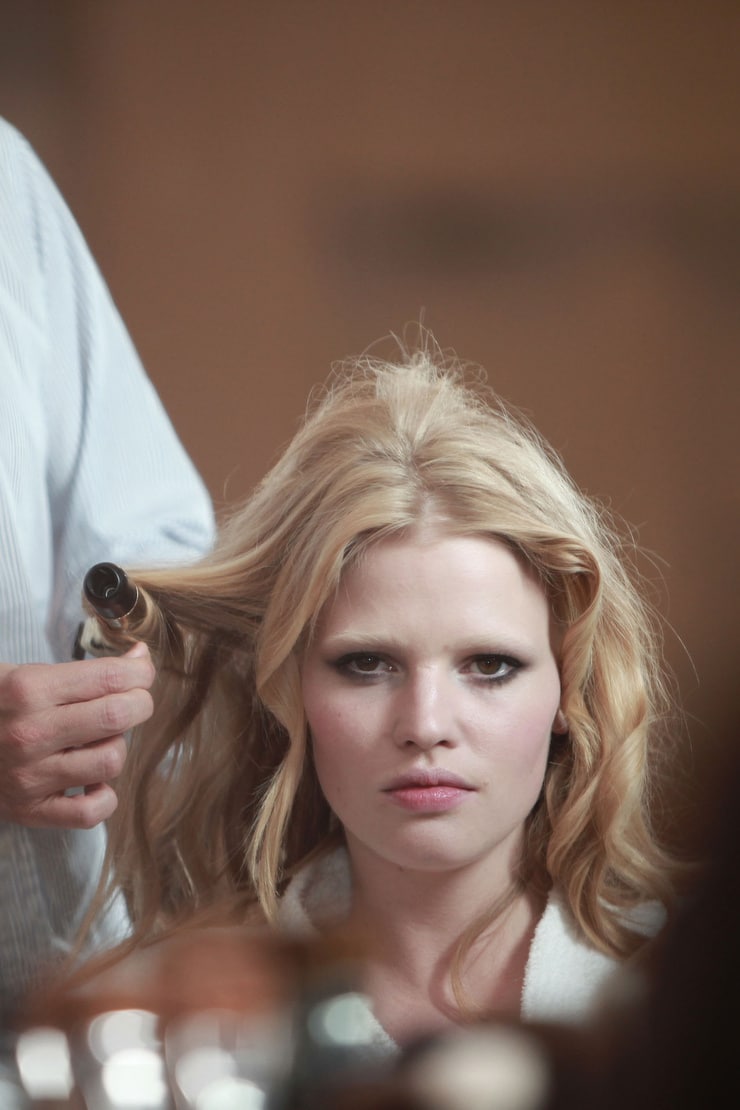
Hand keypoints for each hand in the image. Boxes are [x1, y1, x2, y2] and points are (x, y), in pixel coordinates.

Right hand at [0, 643, 154, 828]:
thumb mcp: (24, 674)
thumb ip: (84, 669)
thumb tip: (140, 658)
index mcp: (29, 689)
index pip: (110, 677)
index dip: (139, 671)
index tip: (141, 671)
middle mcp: (31, 732)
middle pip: (118, 715)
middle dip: (139, 703)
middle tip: (133, 701)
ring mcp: (31, 775)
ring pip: (111, 760)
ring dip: (116, 747)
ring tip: (99, 740)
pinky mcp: (31, 810)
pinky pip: (91, 812)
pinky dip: (103, 797)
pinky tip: (92, 780)